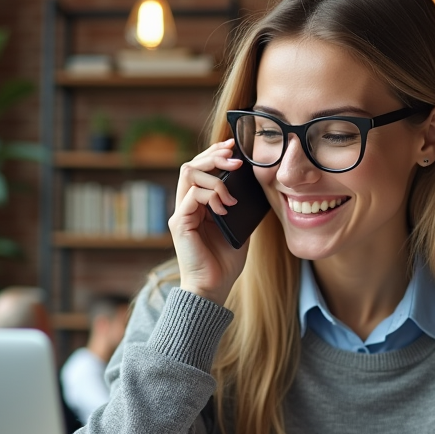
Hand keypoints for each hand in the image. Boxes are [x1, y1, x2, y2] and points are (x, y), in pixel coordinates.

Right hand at [170, 139, 249, 305]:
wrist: (213, 287)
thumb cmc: (225, 261)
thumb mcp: (239, 227)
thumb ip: (240, 206)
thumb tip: (255, 185)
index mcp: (199, 204)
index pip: (201, 169)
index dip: (215, 153)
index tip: (234, 146)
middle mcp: (186, 205)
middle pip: (192, 165)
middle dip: (214, 155)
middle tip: (235, 157)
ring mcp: (181, 213)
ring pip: (189, 174)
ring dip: (215, 177)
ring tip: (232, 192)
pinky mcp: (180, 223)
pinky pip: (192, 196)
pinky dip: (212, 196)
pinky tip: (226, 208)